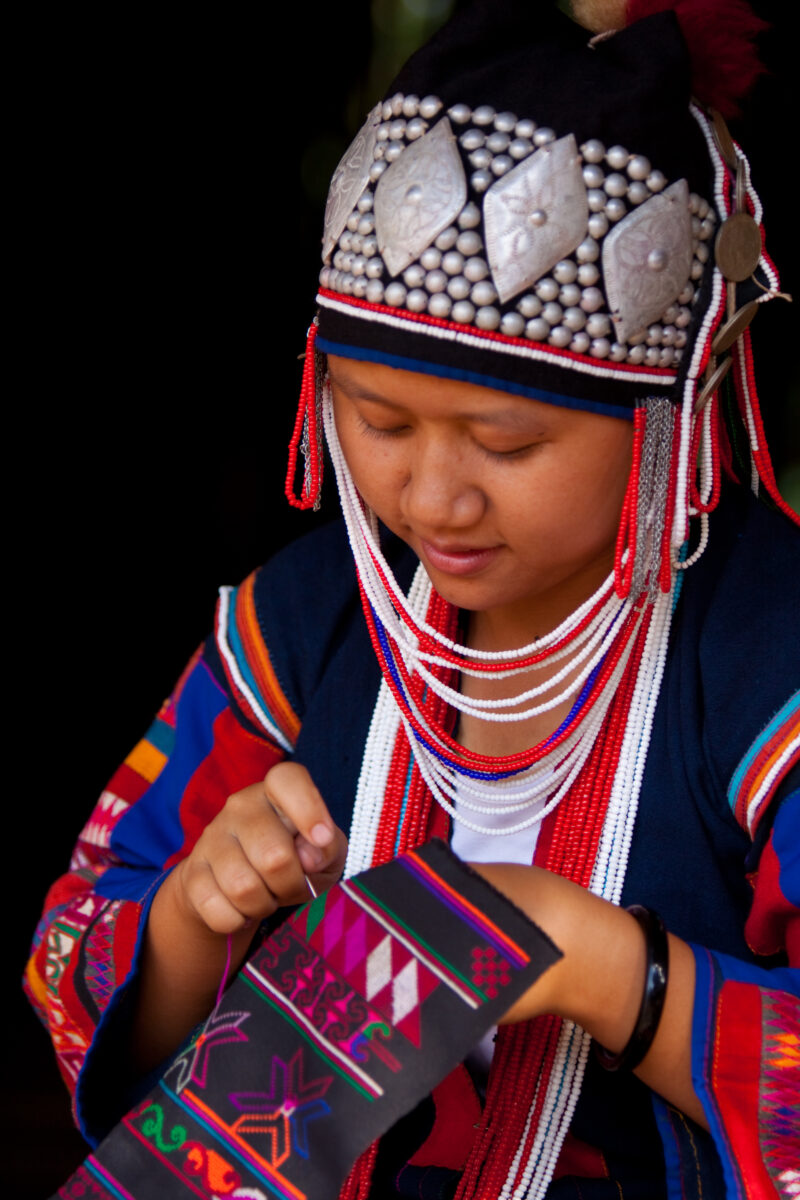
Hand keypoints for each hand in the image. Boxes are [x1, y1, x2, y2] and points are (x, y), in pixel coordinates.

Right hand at [172, 762, 347, 935]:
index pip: (286, 780)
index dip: (309, 809)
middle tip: (290, 883)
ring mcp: (212, 837)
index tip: (322, 839)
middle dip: (291, 884)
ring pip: (243, 888)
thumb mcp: (326, 852)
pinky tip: (240, 909)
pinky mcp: (192, 872)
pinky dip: (238, 921)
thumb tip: (310, 856)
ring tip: (265, 894)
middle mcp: (240, 806)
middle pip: (274, 857)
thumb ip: (328, 848)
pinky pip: (219, 911)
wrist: (237, 887)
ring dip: (263, 905)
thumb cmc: (293, 859)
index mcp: (276, 791)